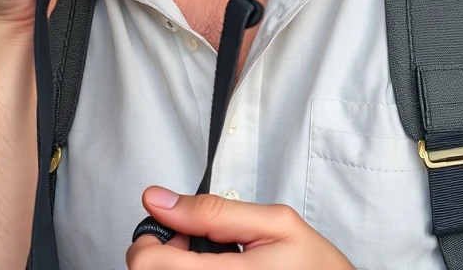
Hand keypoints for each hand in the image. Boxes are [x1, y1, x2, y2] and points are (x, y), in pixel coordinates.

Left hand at [126, 187, 354, 268]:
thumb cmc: (315, 266)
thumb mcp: (275, 222)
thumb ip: (214, 210)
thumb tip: (158, 199)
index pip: (147, 264)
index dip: (150, 237)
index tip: (174, 225)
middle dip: (164, 251)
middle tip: (196, 240)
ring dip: (176, 266)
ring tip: (215, 257)